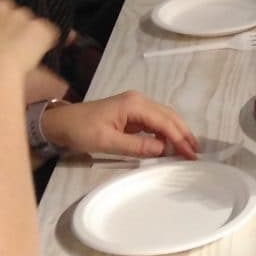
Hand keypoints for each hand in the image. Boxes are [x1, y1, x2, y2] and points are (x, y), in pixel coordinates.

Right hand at [0, 0, 59, 84]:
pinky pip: (46, 34)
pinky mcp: (40, 29)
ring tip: (19, 57)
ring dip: (26, 36)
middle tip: (4, 48)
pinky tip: (35, 56)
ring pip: (27, 23)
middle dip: (9, 27)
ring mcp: (22, 15)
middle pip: (8, 12)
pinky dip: (44, 43)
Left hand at [40, 90, 199, 159]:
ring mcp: (135, 106)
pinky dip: (165, 133)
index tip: (190, 155)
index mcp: (134, 104)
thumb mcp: (107, 141)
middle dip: (184, 134)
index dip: (179, 139)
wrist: (59, 123)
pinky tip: (170, 145)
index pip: (164, 122)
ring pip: (164, 118)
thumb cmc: (80, 131)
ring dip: (177, 133)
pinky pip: (155, 122)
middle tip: (196, 153)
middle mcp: (138, 101)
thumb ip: (137, 146)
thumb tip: (163, 150)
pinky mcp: (132, 114)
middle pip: (169, 116)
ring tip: (187, 150)